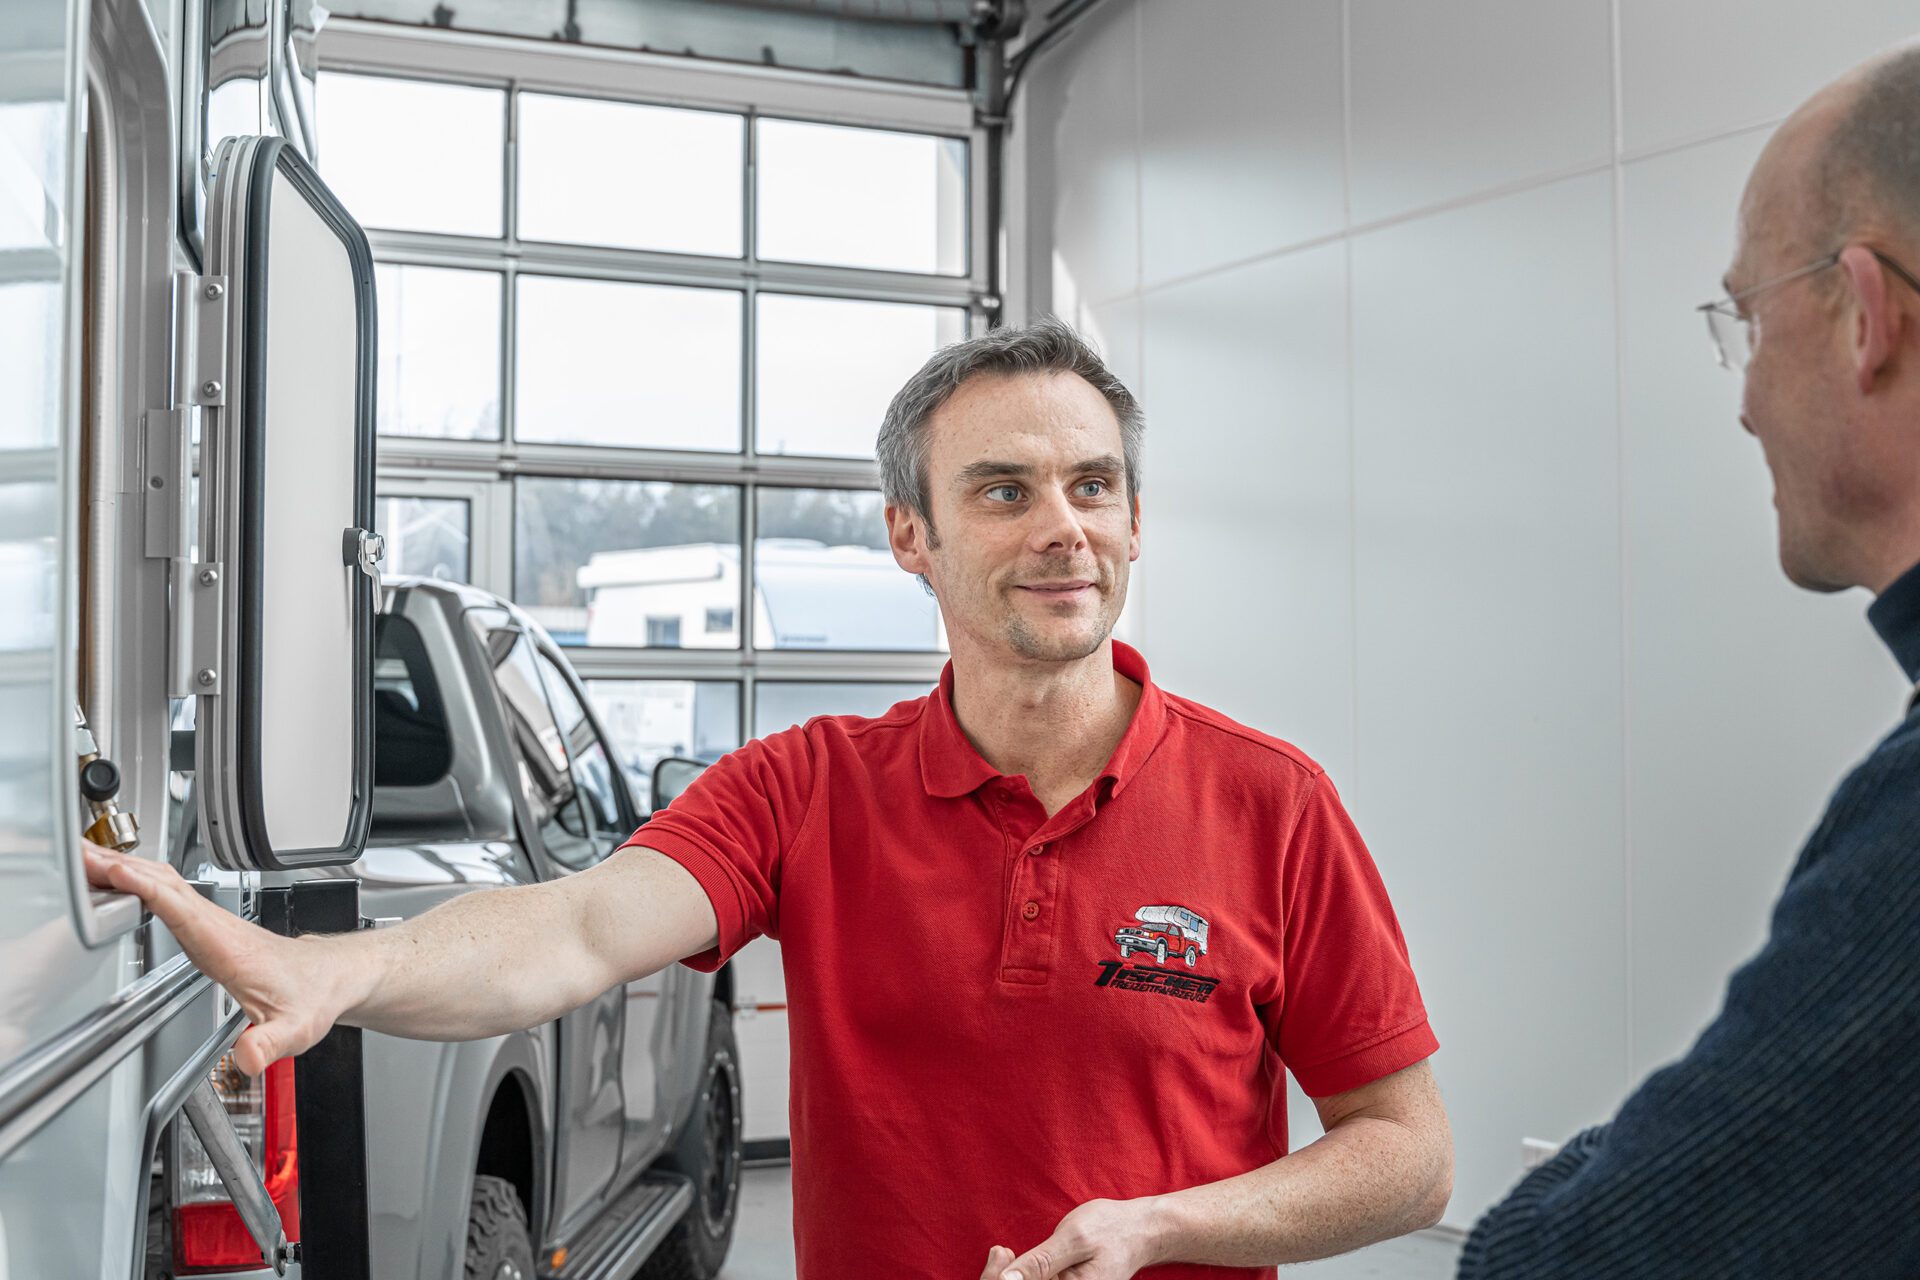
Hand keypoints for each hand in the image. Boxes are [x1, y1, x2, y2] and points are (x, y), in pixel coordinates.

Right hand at [84, 841, 357, 1074]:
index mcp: (228, 946)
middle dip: (119, 868)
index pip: (181, 908)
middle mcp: (218, 926)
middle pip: (163, 885)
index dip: (146, 888)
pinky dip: (137, 880)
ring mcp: (212, 921)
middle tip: (75, 857)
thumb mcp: (295, 1028)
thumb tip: (247, 1058)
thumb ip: (269, 1044)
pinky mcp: (208, 924)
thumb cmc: (312, 995)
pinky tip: (116, 880)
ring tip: (82, 860)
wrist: (329, 977)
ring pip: (164, 882)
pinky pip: (167, 893)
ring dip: (124, 868)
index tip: (112, 873)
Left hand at [980, 1198, 1166, 1279]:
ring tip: (1004, 1252)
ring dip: (1007, 1276)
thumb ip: (1041, 1262)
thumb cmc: (1112, 1230)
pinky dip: (1017, 1276)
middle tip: (1001, 1251)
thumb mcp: (1075, 1239)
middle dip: (1001, 1277)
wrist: (1140, 1231)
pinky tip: (1012, 1257)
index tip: (1001, 1253)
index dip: (1000, 1278)